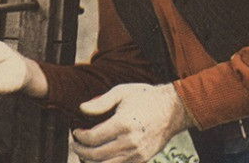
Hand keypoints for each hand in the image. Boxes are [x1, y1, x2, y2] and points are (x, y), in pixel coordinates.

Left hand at [71, 83, 190, 162]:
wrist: (173, 109)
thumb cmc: (145, 98)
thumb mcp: (121, 92)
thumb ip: (100, 102)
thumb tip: (81, 109)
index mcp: (123, 124)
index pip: (93, 138)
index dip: (80, 138)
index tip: (75, 132)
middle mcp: (130, 142)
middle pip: (97, 155)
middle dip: (81, 151)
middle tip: (75, 145)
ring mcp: (138, 153)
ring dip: (91, 162)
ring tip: (84, 154)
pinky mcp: (143, 159)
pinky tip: (99, 159)